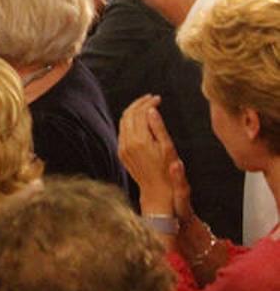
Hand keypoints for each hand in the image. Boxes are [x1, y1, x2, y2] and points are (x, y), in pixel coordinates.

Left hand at [118, 94, 178, 212]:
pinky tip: (139, 120)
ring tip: (146, 106)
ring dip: (133, 111)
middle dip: (139, 103)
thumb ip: (158, 127)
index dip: (148, 103)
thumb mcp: (168, 148)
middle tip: (151, 99)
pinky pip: (122, 131)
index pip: (140, 113)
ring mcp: (122, 148)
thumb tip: (151, 110)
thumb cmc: (168, 170)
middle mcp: (127, 142)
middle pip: (128, 114)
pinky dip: (129, 122)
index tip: (158, 99)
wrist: (157, 191)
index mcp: (139, 140)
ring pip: (123, 122)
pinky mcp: (121, 153)